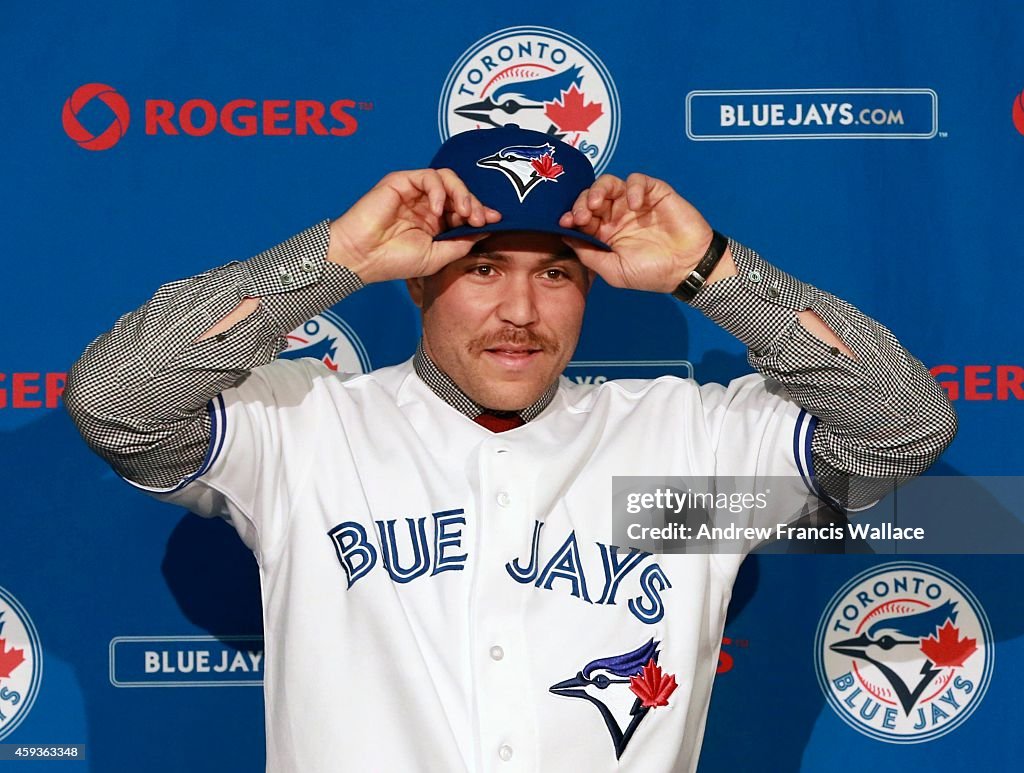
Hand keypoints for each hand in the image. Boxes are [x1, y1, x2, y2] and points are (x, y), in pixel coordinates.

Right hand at [328, 169, 501, 283]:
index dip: (481, 211)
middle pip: (460, 192)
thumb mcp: (439, 256)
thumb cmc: (394, 261)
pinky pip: (428, 176)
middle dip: (474, 203)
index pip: (464, 209)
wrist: (364, 257)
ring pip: (447, 179)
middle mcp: (426, 204)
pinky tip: (436, 210)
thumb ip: (462, 242)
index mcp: (436, 222)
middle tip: (479, 218)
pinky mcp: (401, 182)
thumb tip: (487, 230)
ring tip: (463, 211)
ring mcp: (414, 192)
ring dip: (461, 193)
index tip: (496, 220)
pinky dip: (437, 190)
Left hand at [558, 173, 720, 292]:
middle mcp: (617, 216)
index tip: (566, 222)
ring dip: (599, 189)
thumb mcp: (613, 270)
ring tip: (597, 203)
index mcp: (605, 233)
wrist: (688, 268)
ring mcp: (635, 203)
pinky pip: (637, 180)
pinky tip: (634, 205)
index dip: (571, 216)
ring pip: (609, 183)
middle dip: (581, 203)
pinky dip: (632, 187)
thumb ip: (588, 254)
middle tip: (581, 215)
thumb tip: (564, 237)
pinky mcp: (654, 193)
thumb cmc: (652, 274)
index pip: (582, 216)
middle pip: (592, 197)